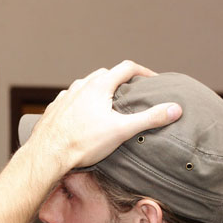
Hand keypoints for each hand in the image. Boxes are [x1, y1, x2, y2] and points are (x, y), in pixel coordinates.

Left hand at [26, 60, 181, 171]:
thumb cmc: (83, 143)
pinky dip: (81, 103)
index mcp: (99, 85)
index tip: (153, 81)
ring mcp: (65, 96)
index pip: (127, 67)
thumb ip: (149, 118)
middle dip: (120, 81)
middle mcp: (80, 86)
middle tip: (131, 93)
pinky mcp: (54, 109)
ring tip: (108, 105)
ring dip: (99, 91)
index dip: (144, 72)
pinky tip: (83, 116)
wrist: (47, 155)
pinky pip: (71, 100)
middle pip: (105, 75)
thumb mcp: (122, 130)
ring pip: (85, 86)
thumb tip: (175, 109)